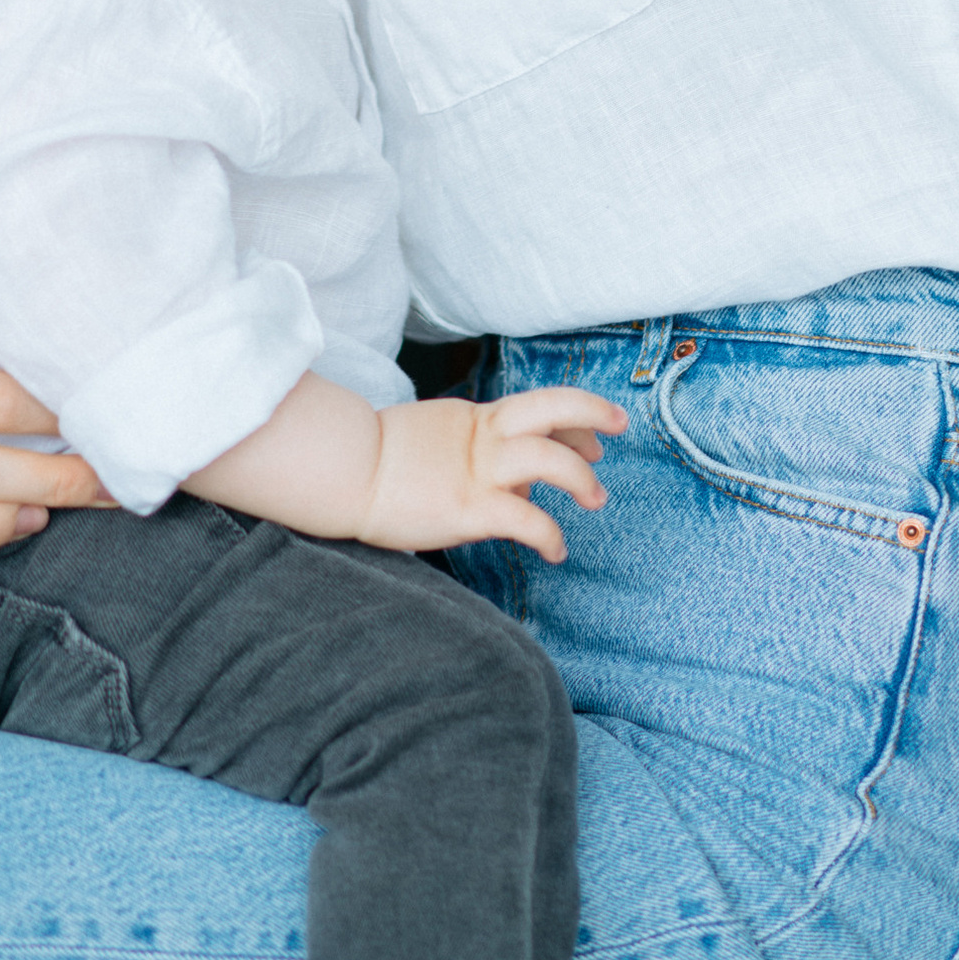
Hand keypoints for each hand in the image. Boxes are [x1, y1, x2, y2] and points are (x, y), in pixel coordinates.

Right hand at [356, 389, 622, 559]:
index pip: (539, 408)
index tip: (595, 433)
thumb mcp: (433, 441)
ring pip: (551, 461)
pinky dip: (551, 536)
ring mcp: (478, 471)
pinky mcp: (470, 508)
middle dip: (593, 414)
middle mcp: (483, 439)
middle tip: (619, 428)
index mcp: (475, 419)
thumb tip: (510, 484)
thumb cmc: (374, 464)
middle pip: (553, 408)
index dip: (575, 417)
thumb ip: (471, 452)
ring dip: (583, 479)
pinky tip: (556, 551)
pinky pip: (527, 521)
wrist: (339, 471)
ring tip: (596, 501)